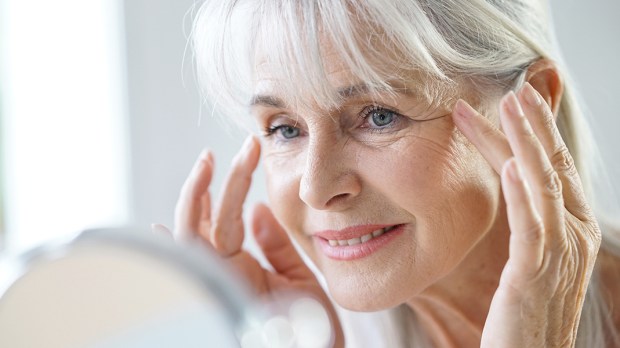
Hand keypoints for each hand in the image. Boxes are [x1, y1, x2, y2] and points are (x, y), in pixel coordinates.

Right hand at [163, 136, 343, 346]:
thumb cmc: (311, 328)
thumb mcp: (298, 279)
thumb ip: (277, 247)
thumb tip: (258, 208)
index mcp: (242, 262)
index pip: (227, 216)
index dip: (233, 182)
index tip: (247, 151)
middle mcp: (223, 269)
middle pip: (208, 217)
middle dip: (216, 180)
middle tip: (235, 147)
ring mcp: (217, 282)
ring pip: (193, 233)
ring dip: (198, 196)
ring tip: (209, 162)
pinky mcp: (219, 296)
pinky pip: (191, 271)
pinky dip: (175, 251)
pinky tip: (159, 231)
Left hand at [453, 83, 600, 346]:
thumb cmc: (527, 310)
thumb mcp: (532, 258)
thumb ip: (529, 220)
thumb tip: (515, 183)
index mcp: (570, 228)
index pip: (548, 170)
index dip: (529, 135)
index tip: (507, 103)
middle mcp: (572, 235)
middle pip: (551, 168)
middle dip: (533, 127)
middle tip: (513, 91)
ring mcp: (557, 254)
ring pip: (545, 186)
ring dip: (526, 143)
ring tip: (509, 108)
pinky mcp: (533, 275)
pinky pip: (532, 227)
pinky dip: (523, 194)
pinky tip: (508, 166)